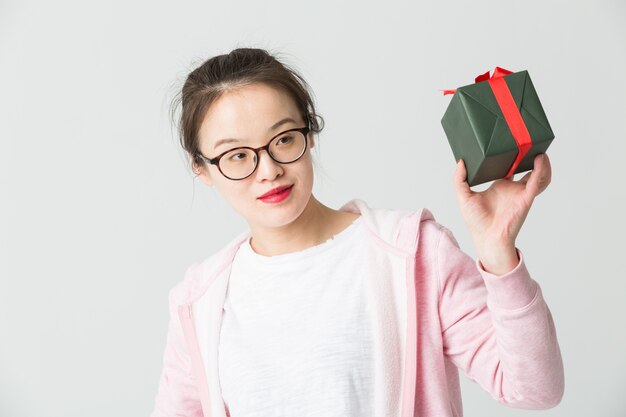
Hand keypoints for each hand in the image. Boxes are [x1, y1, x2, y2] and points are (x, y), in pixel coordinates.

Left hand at [453, 153, 551, 273]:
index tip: (508, 141)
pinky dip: (541, 170)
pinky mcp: (526, 198)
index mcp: (500, 185)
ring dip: (542, 162)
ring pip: (538, 174)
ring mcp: (521, 192)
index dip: (511, 155)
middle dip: (530, 154)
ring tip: (539, 146)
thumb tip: (460, 161)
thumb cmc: (477, 221)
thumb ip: (459, 179)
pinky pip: (537, 182)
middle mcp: (513, 187)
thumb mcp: (463, 196)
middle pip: (527, 167)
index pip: (510, 166)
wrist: (486, 238)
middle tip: (528, 139)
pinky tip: (540, 159)